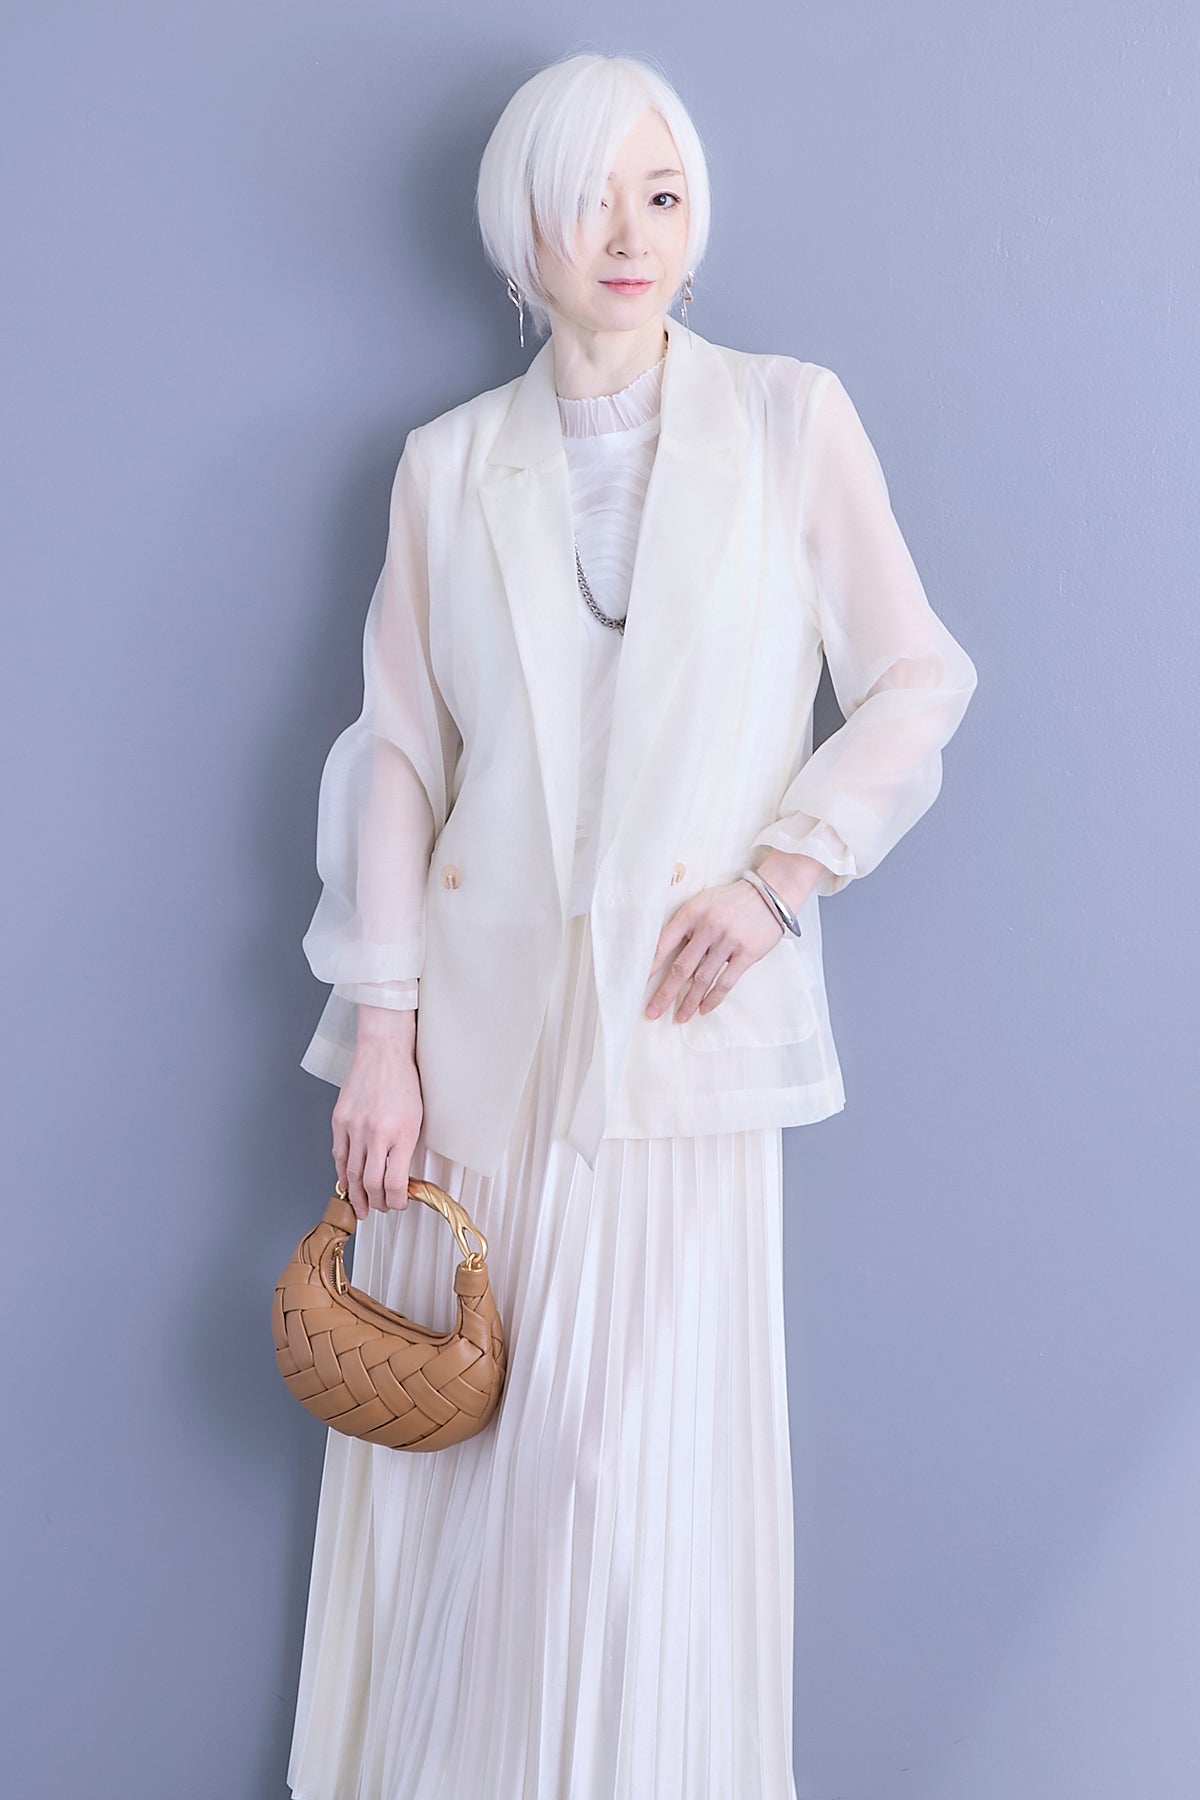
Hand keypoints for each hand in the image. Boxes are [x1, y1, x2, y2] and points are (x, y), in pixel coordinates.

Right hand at [331, 1007, 421, 1219]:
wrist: (383, 1052)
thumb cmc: (404, 1081)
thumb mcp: (416, 1118)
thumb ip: (405, 1149)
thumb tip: (398, 1177)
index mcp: (402, 1134)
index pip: (395, 1183)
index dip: (396, 1201)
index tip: (399, 1204)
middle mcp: (377, 1133)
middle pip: (371, 1184)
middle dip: (377, 1202)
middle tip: (380, 1208)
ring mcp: (355, 1127)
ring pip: (352, 1174)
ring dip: (357, 1195)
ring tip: (362, 1206)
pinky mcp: (339, 1120)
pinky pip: (338, 1155)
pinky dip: (342, 1173)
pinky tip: (346, 1183)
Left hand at [645, 878, 783, 1023]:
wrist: (770, 894)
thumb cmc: (731, 901)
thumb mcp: (702, 904)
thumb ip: (686, 926)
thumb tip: (665, 956)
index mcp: (692, 913)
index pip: (664, 942)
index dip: (650, 965)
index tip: (638, 983)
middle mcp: (708, 927)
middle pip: (681, 968)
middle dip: (665, 993)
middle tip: (652, 1011)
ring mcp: (728, 941)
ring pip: (702, 979)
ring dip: (689, 1001)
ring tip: (680, 1017)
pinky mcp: (747, 953)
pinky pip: (726, 982)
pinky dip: (713, 998)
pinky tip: (704, 1009)